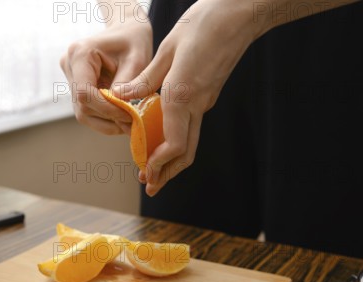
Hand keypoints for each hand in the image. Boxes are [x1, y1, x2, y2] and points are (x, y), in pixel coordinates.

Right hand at [60, 15, 152, 134]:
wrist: (127, 30)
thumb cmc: (134, 41)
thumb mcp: (137, 60)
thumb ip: (127, 84)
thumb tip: (121, 111)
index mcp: (80, 54)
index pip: (85, 92)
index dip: (106, 109)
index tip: (129, 116)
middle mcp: (69, 65)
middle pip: (82, 106)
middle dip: (108, 118)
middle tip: (133, 124)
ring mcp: (69, 76)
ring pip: (82, 112)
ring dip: (106, 122)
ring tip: (129, 122)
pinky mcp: (75, 86)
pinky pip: (87, 110)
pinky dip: (105, 118)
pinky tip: (121, 117)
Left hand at [116, 0, 263, 194]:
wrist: (240, 14)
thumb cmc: (204, 24)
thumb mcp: (168, 48)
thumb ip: (146, 78)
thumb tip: (122, 97)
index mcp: (183, 94)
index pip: (174, 143)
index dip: (159, 163)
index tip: (145, 173)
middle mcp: (198, 104)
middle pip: (185, 152)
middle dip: (167, 172)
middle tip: (150, 185)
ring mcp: (206, 101)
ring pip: (189, 141)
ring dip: (172, 160)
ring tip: (154, 171)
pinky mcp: (208, 95)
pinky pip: (190, 125)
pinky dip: (176, 140)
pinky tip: (161, 139)